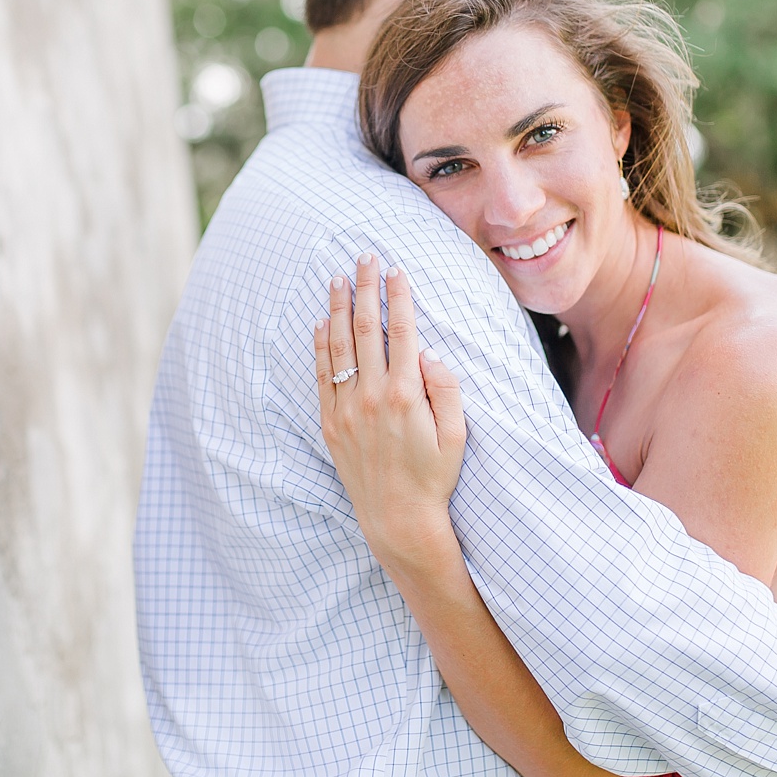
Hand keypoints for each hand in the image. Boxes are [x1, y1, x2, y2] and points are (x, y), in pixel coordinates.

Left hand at [314, 254, 466, 570]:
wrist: (397, 518)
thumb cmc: (434, 476)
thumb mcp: (457, 434)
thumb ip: (445, 388)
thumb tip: (426, 352)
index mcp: (406, 394)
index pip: (400, 331)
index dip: (398, 296)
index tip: (396, 270)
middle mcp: (371, 396)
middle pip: (366, 329)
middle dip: (365, 288)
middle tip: (363, 257)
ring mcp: (347, 409)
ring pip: (339, 347)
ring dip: (338, 308)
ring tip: (337, 279)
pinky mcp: (330, 423)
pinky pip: (322, 376)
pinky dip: (320, 346)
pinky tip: (321, 323)